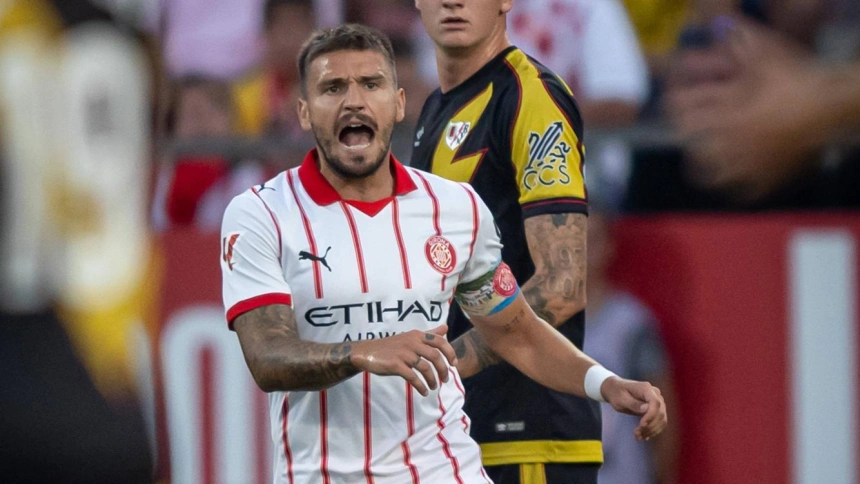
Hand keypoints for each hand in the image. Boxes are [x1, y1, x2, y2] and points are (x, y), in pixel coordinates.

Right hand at [350, 325, 457, 395]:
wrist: (367, 352)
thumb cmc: (391, 346)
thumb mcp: (411, 337)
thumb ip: (429, 334)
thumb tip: (446, 328)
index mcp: (417, 335)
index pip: (439, 341)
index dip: (450, 352)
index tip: (454, 364)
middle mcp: (412, 342)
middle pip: (435, 356)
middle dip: (443, 369)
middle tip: (445, 379)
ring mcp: (404, 354)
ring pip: (425, 368)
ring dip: (432, 380)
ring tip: (433, 387)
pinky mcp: (396, 365)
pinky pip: (413, 377)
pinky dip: (420, 386)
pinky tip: (423, 392)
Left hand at [601, 376, 666, 440]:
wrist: (616, 390)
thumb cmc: (617, 393)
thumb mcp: (620, 399)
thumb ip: (633, 403)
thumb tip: (647, 408)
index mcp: (646, 388)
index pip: (655, 403)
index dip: (651, 415)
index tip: (642, 425)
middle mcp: (655, 394)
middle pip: (660, 412)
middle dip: (649, 426)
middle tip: (636, 434)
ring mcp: (658, 401)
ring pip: (662, 419)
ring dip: (652, 430)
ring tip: (638, 437)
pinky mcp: (657, 409)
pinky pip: (660, 421)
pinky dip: (653, 430)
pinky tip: (644, 436)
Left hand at [667, 18, 824, 202]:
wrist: (830, 107)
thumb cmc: (797, 81)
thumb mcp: (766, 58)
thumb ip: (741, 43)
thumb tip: (722, 27)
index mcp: (725, 116)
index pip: (684, 115)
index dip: (677, 108)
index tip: (675, 105)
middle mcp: (731, 144)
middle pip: (694, 149)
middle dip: (690, 140)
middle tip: (689, 135)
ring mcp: (750, 165)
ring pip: (714, 175)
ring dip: (705, 169)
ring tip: (701, 164)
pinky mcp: (769, 179)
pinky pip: (746, 191)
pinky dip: (739, 188)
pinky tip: (738, 182)